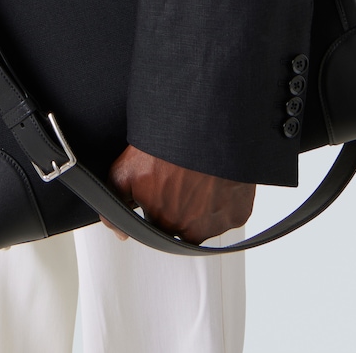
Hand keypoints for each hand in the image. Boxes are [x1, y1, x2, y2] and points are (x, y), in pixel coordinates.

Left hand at [101, 144, 254, 244]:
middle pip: (182, 223)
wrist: (205, 123)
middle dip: (179, 203)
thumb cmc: (165, 142)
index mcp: (160, 220)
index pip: (156, 223)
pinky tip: (217, 177)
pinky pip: (230, 212)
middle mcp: (188, 229)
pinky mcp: (239, 214)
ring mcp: (216, 223)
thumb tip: (119, 232)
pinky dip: (225, 198)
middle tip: (180, 174)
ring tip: (198, 173)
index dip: (158, 200)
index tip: (162, 183)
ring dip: (203, 203)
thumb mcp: (127, 168)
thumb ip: (116, 201)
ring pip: (206, 221)